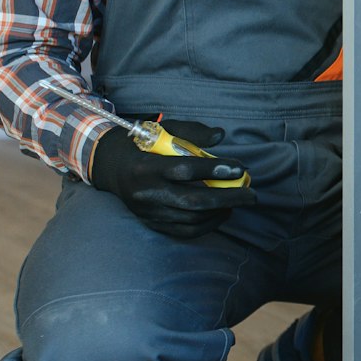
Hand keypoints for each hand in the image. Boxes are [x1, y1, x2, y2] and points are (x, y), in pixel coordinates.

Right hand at [87, 120, 256, 239]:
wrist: (109, 166)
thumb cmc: (142, 144)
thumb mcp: (163, 130)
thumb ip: (192, 132)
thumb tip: (221, 136)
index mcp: (147, 166)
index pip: (186, 170)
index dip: (215, 170)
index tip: (240, 168)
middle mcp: (146, 192)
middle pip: (193, 201)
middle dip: (227, 198)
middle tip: (251, 194)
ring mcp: (148, 211)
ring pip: (190, 219)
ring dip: (220, 212)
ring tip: (239, 202)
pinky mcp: (151, 223)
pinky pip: (183, 231)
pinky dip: (207, 225)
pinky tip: (222, 214)